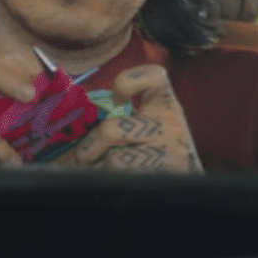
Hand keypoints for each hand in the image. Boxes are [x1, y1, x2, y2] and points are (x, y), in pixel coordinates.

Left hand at [56, 65, 202, 172]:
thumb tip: (68, 118)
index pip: (155, 76)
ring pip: (113, 161)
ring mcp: (169, 152)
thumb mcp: (147, 123)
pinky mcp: (163, 175)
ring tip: (95, 170)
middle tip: (82, 155)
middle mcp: (170, 124)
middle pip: (111, 131)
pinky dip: (106, 181)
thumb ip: (119, 114)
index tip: (116, 97)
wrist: (189, 179)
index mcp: (164, 104)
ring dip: (96, 169)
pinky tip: (108, 180)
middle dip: (87, 147)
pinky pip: (121, 180)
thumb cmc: (156, 146)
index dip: (129, 81)